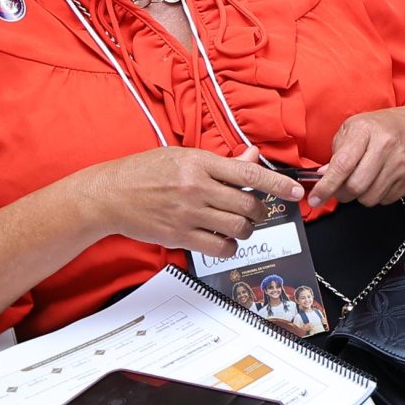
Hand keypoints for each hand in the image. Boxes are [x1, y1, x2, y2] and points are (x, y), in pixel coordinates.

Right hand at [78, 146, 300, 260]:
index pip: (249, 173)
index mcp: (199, 163)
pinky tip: (225, 241)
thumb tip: (252, 157)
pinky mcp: (180, 236)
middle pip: (248, 205)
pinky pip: (220, 248)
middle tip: (255, 210)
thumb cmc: (143, 172)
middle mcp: (197, 187)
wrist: (108, 195)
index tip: (296, 190)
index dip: (278, 183)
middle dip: (260, 211)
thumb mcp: (181, 156)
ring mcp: (188, 213)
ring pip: (238, 228)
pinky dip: (230, 247)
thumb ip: (220, 162)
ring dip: (246, 229)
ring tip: (239, 225)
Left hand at [309, 109, 404, 208]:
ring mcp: (402, 163)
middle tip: (339, 189)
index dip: (326, 186)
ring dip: (360, 196)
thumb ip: (336, 153)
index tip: (315, 198)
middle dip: (342, 194)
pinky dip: (378, 196)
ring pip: (371, 197)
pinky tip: (379, 181)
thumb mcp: (352, 129)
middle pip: (356, 186)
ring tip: (362, 181)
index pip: (342, 165)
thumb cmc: (379, 128)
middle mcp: (386, 146)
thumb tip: (324, 177)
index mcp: (366, 131)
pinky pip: (386, 200)